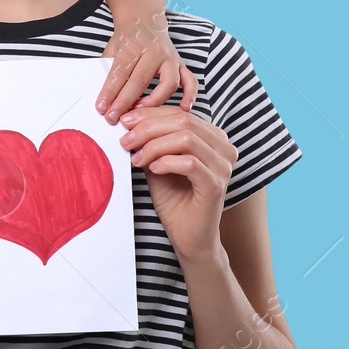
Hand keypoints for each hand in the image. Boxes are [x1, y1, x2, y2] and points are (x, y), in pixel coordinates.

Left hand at [97, 11, 196, 123]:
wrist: (144, 20)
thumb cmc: (127, 38)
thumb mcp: (112, 48)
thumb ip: (107, 69)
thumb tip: (103, 97)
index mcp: (134, 45)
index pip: (120, 72)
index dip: (110, 92)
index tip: (102, 108)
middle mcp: (155, 51)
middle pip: (140, 80)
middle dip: (125, 102)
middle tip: (113, 117)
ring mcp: (171, 58)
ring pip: (168, 84)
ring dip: (153, 102)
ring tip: (138, 113)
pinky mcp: (181, 65)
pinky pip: (190, 82)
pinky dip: (190, 96)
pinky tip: (184, 108)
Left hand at [118, 106, 234, 267]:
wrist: (188, 236)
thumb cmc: (174, 199)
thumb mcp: (157, 161)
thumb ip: (150, 141)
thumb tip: (129, 119)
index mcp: (212, 136)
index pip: (179, 112)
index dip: (149, 114)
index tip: (124, 122)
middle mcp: (223, 147)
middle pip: (183, 120)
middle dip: (148, 127)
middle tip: (125, 140)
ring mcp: (223, 166)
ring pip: (186, 138)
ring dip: (154, 145)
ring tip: (136, 158)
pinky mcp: (216, 185)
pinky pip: (189, 163)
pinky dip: (166, 162)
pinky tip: (152, 169)